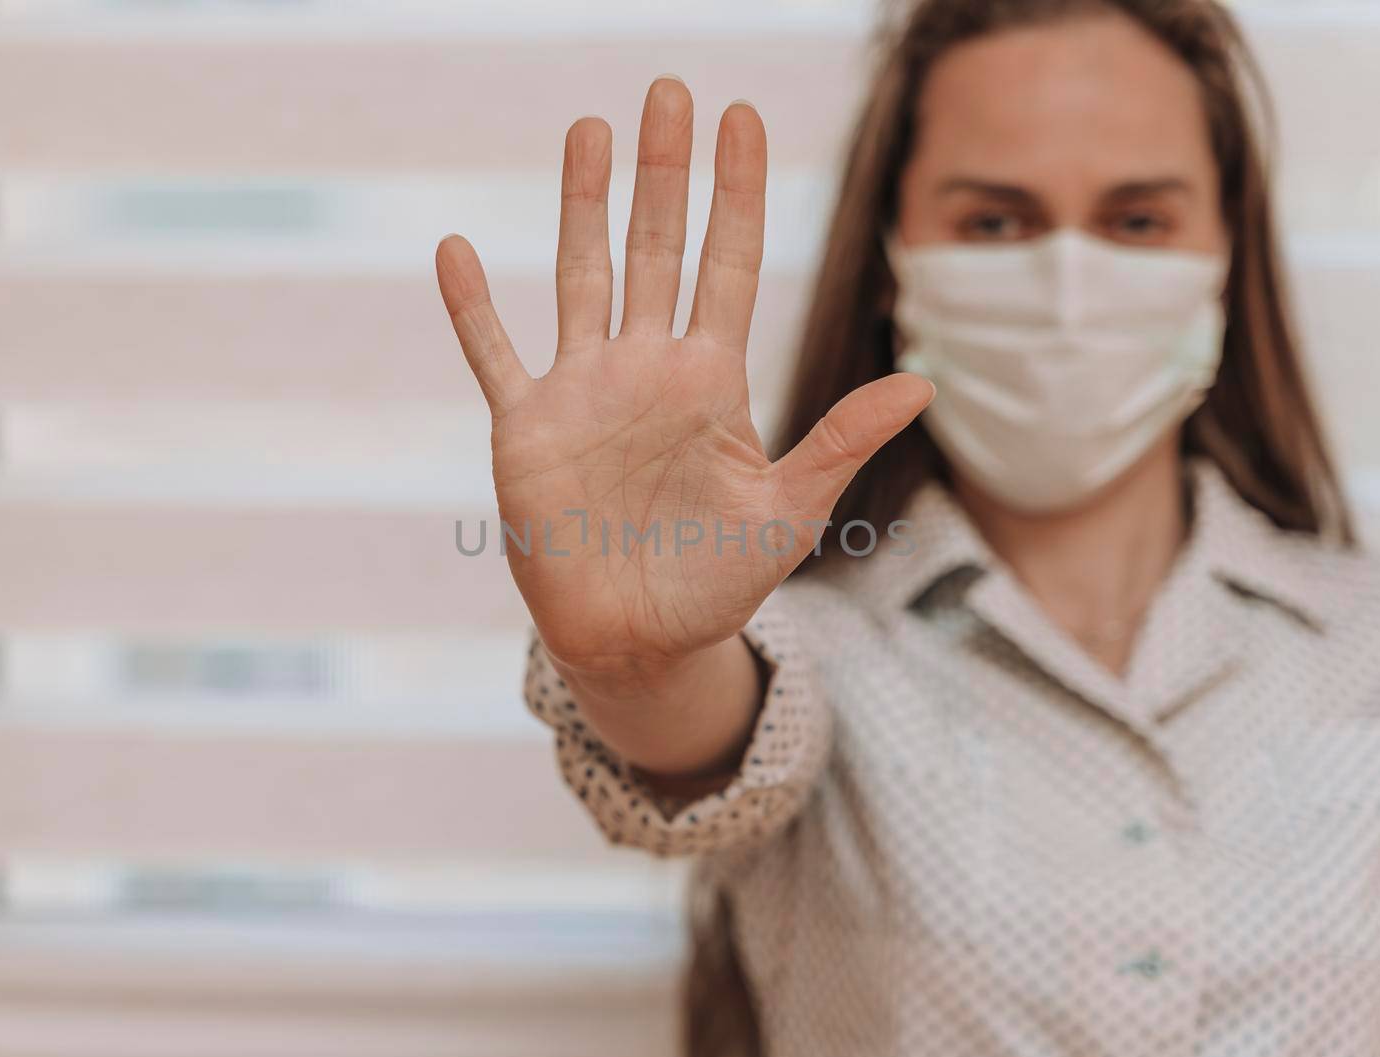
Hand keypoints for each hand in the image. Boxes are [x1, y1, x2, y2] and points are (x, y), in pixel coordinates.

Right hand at [436, 76, 931, 686]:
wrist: (639, 642)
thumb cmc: (717, 582)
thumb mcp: (790, 511)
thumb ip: (842, 441)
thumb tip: (924, 384)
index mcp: (712, 380)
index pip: (728, 262)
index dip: (736, 191)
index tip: (742, 116)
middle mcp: (647, 368)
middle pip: (657, 247)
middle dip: (664, 170)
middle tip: (669, 91)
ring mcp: (583, 392)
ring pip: (581, 275)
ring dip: (581, 204)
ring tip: (588, 129)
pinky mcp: (526, 430)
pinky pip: (494, 355)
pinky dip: (473, 309)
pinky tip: (455, 250)